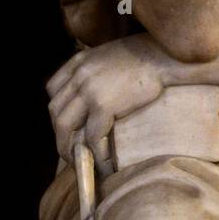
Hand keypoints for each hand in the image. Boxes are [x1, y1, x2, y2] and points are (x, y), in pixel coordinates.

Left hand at [46, 37, 165, 163]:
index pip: (53, 89)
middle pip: (56, 111)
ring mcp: (88, 89)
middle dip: (60, 135)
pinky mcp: (104, 105)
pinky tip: (106, 164)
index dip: (57, 111)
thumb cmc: (149, 55)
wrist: (166, 55)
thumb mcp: (112, 56)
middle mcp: (79, 74)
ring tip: (82, 163)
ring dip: (69, 148)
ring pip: (65, 126)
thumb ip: (98, 70)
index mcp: (79, 62)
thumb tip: (101, 92)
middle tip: (70, 152)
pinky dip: (97, 154)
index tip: (68, 126)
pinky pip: (93, 136)